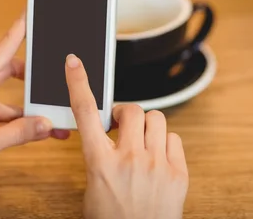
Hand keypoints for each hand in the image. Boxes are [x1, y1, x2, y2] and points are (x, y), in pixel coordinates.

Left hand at [0, 14, 69, 177]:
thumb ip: (17, 134)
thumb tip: (45, 124)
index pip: (3, 50)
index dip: (18, 31)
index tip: (31, 14)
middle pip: (10, 71)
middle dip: (33, 74)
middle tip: (52, 72)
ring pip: (10, 99)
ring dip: (29, 109)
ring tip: (51, 117)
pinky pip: (4, 116)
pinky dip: (19, 123)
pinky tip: (34, 133)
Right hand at [64, 54, 188, 218]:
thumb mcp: (92, 188)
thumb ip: (98, 156)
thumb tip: (106, 135)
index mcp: (100, 163)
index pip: (85, 113)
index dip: (78, 83)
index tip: (73, 63)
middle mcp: (129, 160)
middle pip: (130, 109)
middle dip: (125, 113)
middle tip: (121, 126)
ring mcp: (157, 165)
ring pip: (156, 119)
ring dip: (146, 126)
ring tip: (142, 143)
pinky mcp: (179, 173)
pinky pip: (174, 138)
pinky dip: (165, 143)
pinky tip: (158, 158)